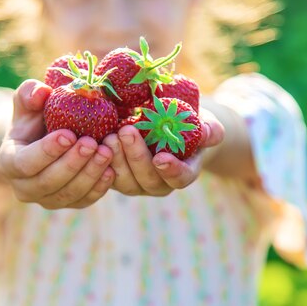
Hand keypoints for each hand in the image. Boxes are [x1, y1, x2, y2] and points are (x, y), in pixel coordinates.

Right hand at [0, 79, 114, 208]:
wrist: (48, 137)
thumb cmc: (36, 116)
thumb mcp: (29, 101)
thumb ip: (31, 93)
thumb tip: (42, 93)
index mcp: (10, 162)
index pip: (26, 163)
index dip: (47, 151)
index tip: (69, 134)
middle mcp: (25, 188)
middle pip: (48, 182)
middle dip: (72, 163)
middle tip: (91, 143)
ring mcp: (47, 200)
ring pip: (68, 194)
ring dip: (89, 174)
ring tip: (106, 152)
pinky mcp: (69, 204)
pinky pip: (84, 201)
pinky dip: (99, 188)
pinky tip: (111, 170)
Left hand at [103, 108, 223, 195]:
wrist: (164, 126)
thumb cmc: (188, 124)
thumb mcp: (204, 123)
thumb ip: (210, 130)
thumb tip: (208, 132)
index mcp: (183, 173)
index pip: (180, 178)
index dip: (172, 171)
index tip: (161, 157)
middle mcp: (159, 184)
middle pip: (147, 179)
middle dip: (136, 156)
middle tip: (126, 131)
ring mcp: (136, 183)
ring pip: (124, 180)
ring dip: (116, 159)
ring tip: (109, 136)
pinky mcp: (116, 177)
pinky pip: (107, 175)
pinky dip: (101, 160)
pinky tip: (96, 141)